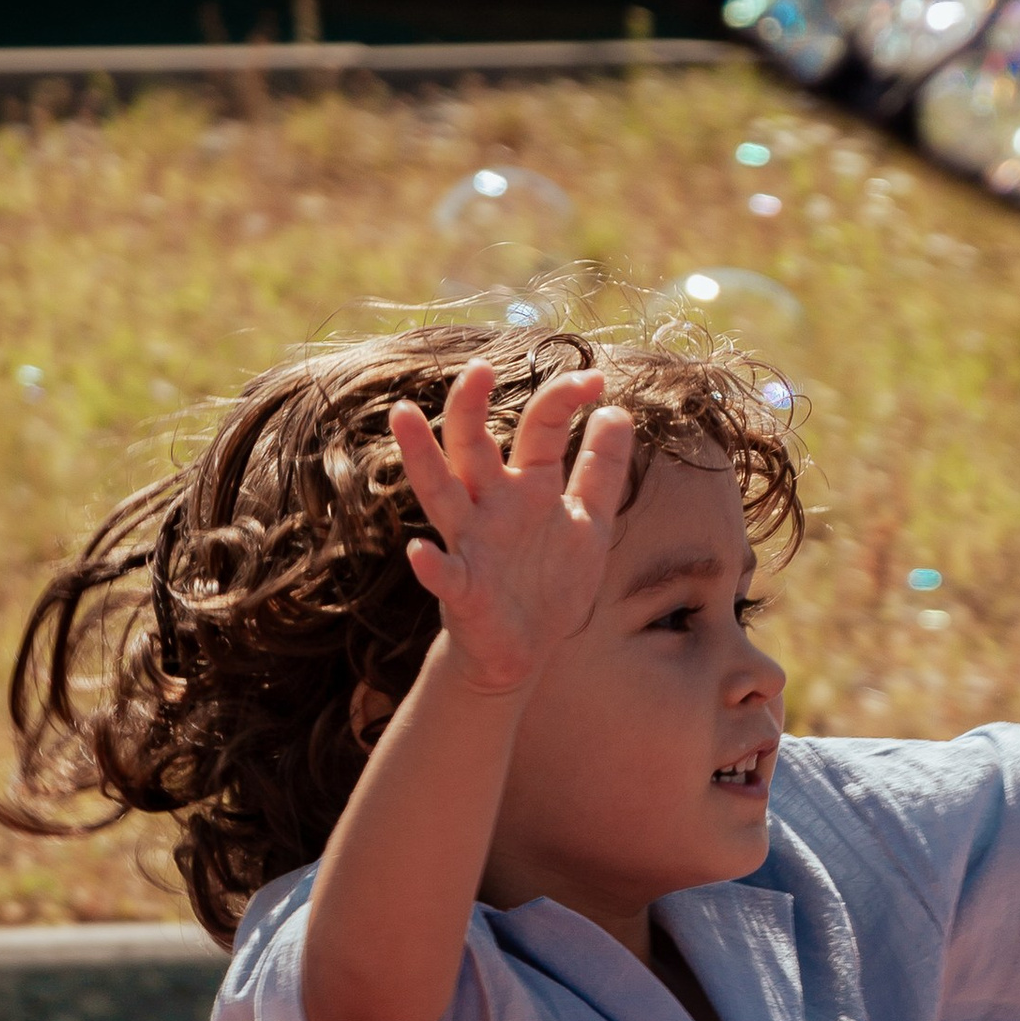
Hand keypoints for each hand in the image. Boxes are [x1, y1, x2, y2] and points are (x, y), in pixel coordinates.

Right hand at [388, 360, 634, 696]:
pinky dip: (430, 565)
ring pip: (441, 493)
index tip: (597, 378)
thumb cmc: (551, 580)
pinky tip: (419, 551)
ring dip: (421, 457)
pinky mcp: (463, 592)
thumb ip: (601, 470)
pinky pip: (443, 575)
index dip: (563, 398)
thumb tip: (616, 411)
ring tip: (403, 415)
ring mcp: (472, 545)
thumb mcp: (589, 523)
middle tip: (478, 368)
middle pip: (473, 445)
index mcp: (528, 486)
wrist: (527, 652)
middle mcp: (492, 506)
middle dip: (471, 406)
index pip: (539, 428)